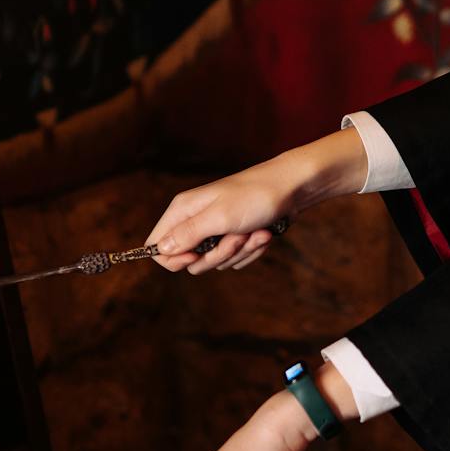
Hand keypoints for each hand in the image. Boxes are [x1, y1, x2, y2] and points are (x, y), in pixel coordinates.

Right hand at [149, 128, 366, 274]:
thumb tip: (160, 250)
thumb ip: (188, 234)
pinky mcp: (235, 237)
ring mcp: (216, 231)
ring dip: (239, 251)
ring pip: (216, 262)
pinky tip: (262, 233)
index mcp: (184, 211)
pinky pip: (235, 259)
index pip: (157, 246)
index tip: (195, 255)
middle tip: (235, 238)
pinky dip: (251, 250)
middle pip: (190, 260)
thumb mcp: (219, 217)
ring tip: (254, 231)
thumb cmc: (255, 196)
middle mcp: (196, 221)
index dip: (173, 258)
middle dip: (216, 255)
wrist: (291, 189)